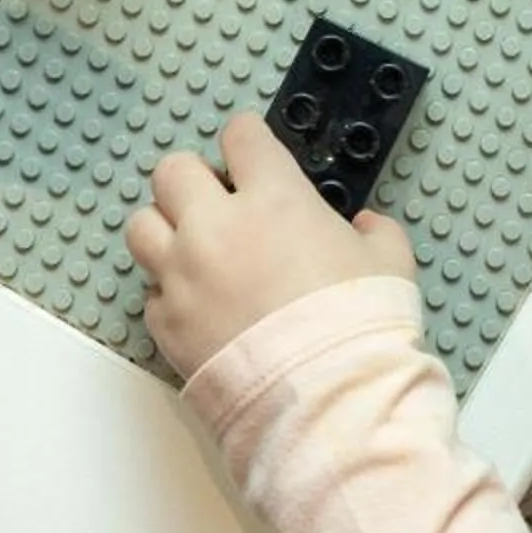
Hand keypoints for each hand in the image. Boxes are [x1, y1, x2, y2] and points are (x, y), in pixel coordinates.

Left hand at [127, 113, 418, 377]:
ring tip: (193, 250)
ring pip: (142, 225)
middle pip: (173, 171)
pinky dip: (169, 292)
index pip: (241, 135)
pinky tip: (198, 305)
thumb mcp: (389, 263)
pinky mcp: (165, 322)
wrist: (325, 397)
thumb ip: (374, 233)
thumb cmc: (359, 324)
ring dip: (166, 230)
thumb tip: (365, 227)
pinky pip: (150, 292)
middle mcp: (215, 226)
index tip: (252, 153)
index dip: (248, 140)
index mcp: (273, 197)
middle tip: (218, 203)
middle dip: (195, 180)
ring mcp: (182, 274)